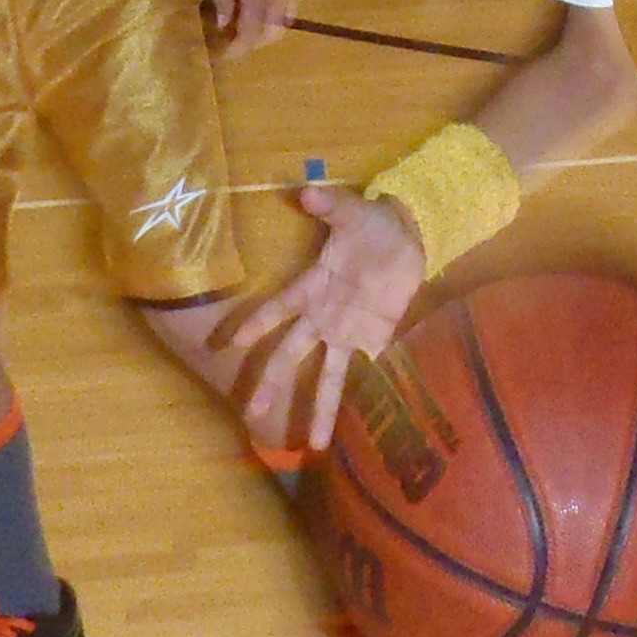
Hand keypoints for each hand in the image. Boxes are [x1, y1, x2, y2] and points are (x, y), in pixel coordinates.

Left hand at [211, 0, 301, 58]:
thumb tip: (224, 24)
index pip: (249, 36)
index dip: (237, 49)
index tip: (225, 53)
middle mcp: (279, 1)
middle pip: (271, 34)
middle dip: (254, 43)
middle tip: (239, 40)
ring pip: (286, 22)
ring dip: (270, 31)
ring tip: (255, 27)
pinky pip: (295, 5)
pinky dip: (283, 14)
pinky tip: (273, 6)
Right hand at [215, 185, 429, 453]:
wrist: (411, 234)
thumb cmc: (373, 223)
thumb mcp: (352, 211)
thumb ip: (329, 206)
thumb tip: (305, 192)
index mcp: (312, 287)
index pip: (276, 310)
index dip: (253, 326)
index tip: (225, 347)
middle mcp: (323, 317)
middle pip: (290, 354)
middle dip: (272, 382)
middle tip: (252, 412)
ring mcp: (348, 332)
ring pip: (328, 376)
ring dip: (320, 408)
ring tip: (315, 444)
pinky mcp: (375, 338)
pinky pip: (367, 370)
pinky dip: (365, 397)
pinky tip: (360, 428)